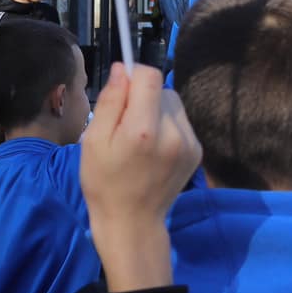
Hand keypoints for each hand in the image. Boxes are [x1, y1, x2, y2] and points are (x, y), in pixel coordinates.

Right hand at [81, 62, 199, 292]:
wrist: (133, 223)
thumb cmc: (104, 183)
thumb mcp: (94, 141)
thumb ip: (110, 102)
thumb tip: (123, 69)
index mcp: (144, 130)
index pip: (149, 76)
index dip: (133, 76)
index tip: (120, 94)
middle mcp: (173, 133)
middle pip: (162, 88)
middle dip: (143, 96)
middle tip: (125, 124)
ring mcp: (190, 143)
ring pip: (174, 103)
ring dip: (157, 110)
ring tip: (141, 137)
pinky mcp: (197, 152)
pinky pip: (181, 121)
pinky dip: (168, 126)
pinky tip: (154, 148)